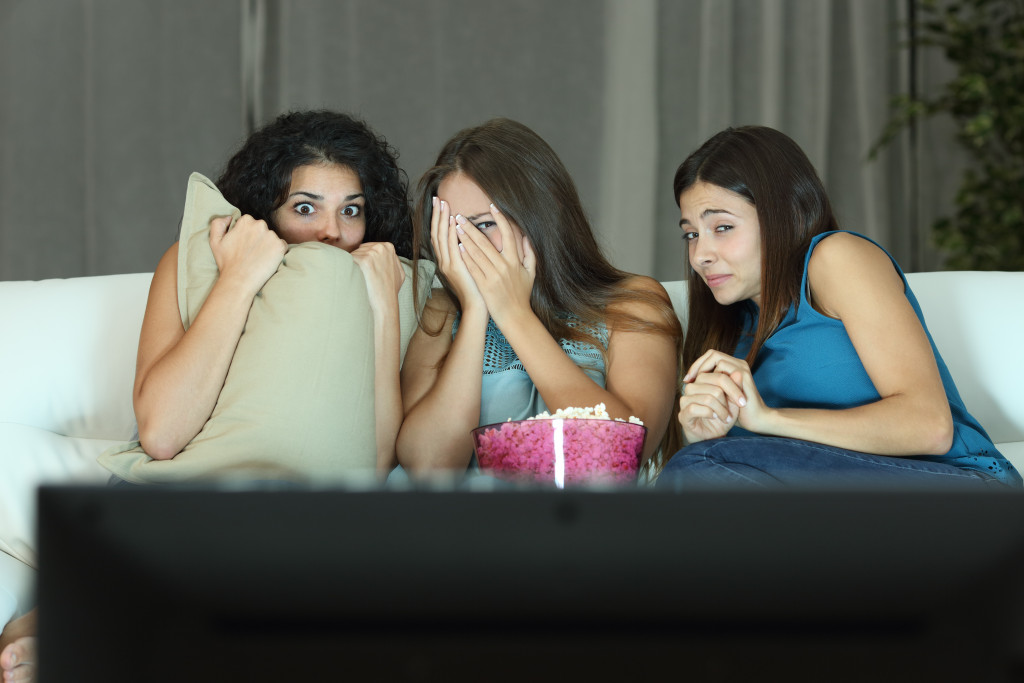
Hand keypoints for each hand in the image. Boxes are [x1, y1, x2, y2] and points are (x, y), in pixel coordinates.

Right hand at [208, 214, 286, 295]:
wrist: (239, 280)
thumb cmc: (227, 262)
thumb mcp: (215, 240)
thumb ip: (218, 223)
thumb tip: (230, 217)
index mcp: (246, 221)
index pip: (250, 223)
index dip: (246, 235)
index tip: (244, 245)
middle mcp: (260, 225)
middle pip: (262, 229)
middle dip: (258, 238)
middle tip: (251, 252)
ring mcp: (271, 235)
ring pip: (272, 237)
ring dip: (268, 245)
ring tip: (258, 257)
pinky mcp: (280, 247)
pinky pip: (282, 246)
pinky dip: (277, 252)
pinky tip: (267, 260)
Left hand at [352, 241, 404, 315]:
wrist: (385, 303)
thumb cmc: (390, 290)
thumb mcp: (398, 272)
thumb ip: (391, 260)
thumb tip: (384, 257)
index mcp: (388, 247)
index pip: (368, 247)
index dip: (365, 260)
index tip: (367, 271)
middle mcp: (380, 247)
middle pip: (360, 249)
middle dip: (358, 261)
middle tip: (364, 276)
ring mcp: (372, 253)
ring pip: (353, 255)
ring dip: (354, 266)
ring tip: (363, 279)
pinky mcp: (363, 261)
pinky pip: (348, 260)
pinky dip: (349, 269)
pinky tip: (357, 278)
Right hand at [430, 196, 484, 312]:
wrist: (477, 305)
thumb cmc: (477, 287)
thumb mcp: (470, 266)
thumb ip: (466, 252)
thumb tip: (468, 238)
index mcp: (446, 259)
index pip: (439, 235)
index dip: (438, 219)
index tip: (439, 204)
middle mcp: (443, 261)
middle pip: (436, 233)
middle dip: (436, 215)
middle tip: (437, 198)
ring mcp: (447, 264)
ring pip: (441, 237)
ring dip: (442, 219)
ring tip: (443, 204)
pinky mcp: (455, 268)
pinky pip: (451, 247)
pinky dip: (451, 233)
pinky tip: (453, 221)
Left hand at [454, 203, 535, 326]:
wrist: (515, 316)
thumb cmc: (522, 295)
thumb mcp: (531, 273)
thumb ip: (530, 254)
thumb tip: (527, 237)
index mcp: (515, 261)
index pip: (508, 234)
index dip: (500, 219)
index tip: (492, 207)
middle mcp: (504, 266)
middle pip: (486, 242)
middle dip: (472, 228)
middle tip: (460, 216)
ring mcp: (493, 276)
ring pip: (476, 253)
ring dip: (465, 238)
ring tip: (455, 227)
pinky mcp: (484, 285)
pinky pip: (472, 267)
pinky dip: (465, 256)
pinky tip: (457, 246)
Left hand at [678, 350, 768, 442]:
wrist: (755, 419)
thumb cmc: (736, 410)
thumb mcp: (720, 396)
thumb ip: (710, 385)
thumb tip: (690, 380)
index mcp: (733, 367)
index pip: (711, 357)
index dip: (697, 365)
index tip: (687, 379)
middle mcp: (738, 364)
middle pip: (712, 353)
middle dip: (698, 365)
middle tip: (688, 380)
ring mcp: (741, 367)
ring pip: (716, 357)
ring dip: (704, 369)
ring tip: (695, 383)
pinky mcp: (743, 374)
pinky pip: (722, 367)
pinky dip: (711, 376)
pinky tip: (705, 387)